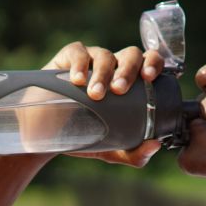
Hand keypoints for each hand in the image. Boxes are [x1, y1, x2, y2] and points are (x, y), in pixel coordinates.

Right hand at [38, 42, 165, 166]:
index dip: (154, 63)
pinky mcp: (68, 58)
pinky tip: (77, 80)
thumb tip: (155, 145)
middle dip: (128, 70)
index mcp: (133, 81)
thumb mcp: (113, 149)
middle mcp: (116, 66)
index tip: (149, 78)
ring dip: (103, 74)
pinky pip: (78, 52)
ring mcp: (93, 60)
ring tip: (95, 94)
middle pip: (131, 55)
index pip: (150, 62)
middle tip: (119, 90)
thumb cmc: (88, 135)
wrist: (51, 134)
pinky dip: (80, 64)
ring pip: (105, 55)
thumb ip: (135, 153)